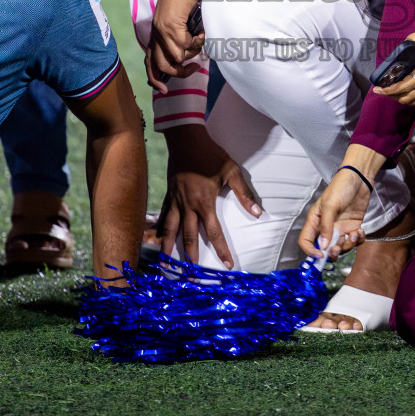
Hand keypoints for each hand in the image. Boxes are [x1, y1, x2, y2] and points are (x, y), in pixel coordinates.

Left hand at [148, 0, 203, 82]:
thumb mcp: (183, 23)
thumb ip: (183, 38)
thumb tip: (193, 56)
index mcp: (156, 33)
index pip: (150, 62)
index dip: (155, 78)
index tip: (164, 90)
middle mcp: (156, 34)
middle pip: (163, 65)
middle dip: (181, 71)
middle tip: (195, 68)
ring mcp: (162, 30)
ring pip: (178, 56)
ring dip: (194, 50)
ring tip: (201, 37)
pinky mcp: (170, 26)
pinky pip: (186, 44)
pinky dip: (198, 41)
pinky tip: (201, 31)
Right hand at [158, 126, 260, 268]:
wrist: (186, 139)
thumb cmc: (211, 155)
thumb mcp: (232, 171)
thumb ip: (244, 193)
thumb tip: (258, 213)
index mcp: (205, 202)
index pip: (214, 232)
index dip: (221, 250)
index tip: (227, 264)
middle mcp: (188, 206)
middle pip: (189, 238)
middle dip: (191, 258)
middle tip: (191, 276)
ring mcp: (175, 201)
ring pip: (170, 231)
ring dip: (169, 249)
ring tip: (168, 266)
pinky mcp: (168, 196)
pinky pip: (163, 218)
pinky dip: (160, 231)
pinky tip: (157, 242)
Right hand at [299, 167, 371, 260]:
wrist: (359, 178)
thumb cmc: (340, 187)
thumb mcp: (330, 205)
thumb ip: (326, 226)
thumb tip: (323, 246)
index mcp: (315, 221)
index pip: (306, 240)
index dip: (310, 251)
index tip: (320, 256)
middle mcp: (326, 227)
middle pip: (325, 248)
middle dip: (332, 252)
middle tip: (338, 248)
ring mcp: (340, 227)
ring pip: (341, 247)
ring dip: (348, 245)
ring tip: (354, 234)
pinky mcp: (352, 226)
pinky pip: (354, 240)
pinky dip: (358, 240)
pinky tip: (360, 231)